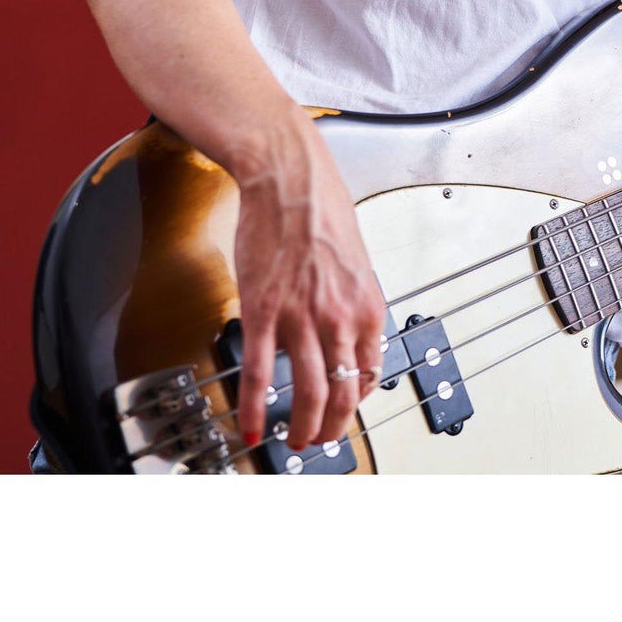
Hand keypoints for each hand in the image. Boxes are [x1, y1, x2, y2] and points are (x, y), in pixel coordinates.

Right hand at [230, 113, 385, 452]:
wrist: (291, 180)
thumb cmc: (322, 212)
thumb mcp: (356, 264)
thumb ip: (352, 304)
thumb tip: (347, 336)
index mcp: (367, 305)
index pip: (370, 372)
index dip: (356, 401)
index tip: (344, 413)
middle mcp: (340, 316)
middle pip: (342, 392)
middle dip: (332, 427)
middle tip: (319, 441)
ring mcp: (301, 317)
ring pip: (306, 390)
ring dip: (301, 426)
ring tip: (292, 441)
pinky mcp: (263, 311)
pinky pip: (258, 372)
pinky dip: (254, 408)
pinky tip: (251, 427)